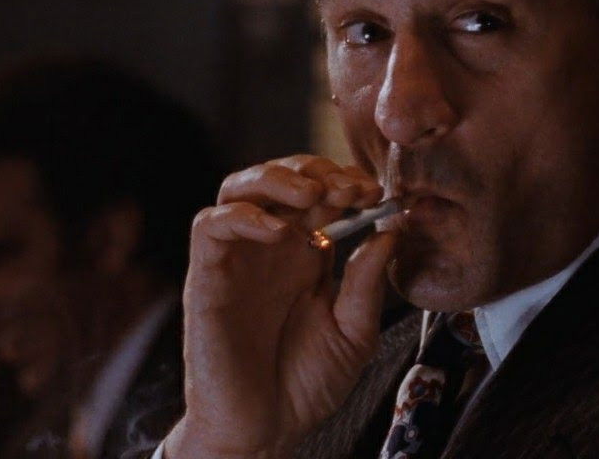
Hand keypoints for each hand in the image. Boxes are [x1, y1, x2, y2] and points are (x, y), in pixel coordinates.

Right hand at [167, 155, 397, 458]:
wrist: (264, 429)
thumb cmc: (305, 385)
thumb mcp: (355, 334)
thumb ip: (367, 283)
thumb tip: (391, 230)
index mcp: (308, 254)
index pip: (322, 194)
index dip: (346, 181)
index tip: (376, 192)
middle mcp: (270, 247)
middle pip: (281, 177)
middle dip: (316, 169)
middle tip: (348, 187)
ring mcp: (237, 257)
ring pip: (239, 187)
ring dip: (275, 178)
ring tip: (312, 192)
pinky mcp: (207, 274)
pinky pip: (210, 225)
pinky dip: (241, 215)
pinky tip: (276, 229)